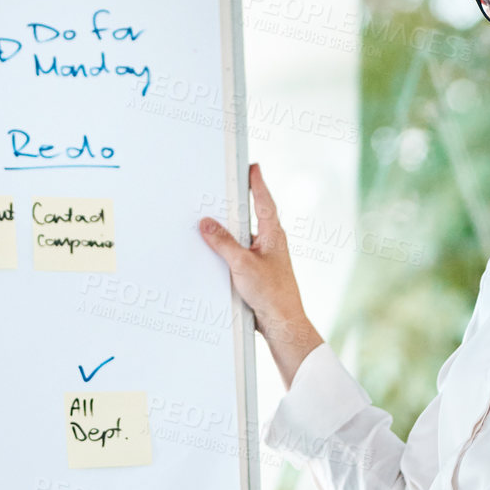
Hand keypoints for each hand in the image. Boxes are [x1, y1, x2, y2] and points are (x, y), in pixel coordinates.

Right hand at [197, 162, 322, 385]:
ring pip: (244, 237)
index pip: (263, 200)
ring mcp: (265, 258)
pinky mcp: (257, 273)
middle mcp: (271, 243)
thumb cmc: (272, 294)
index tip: (252, 166)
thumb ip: (223, 242)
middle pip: (252, 216)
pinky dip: (227, 250)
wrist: (283, 324)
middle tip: (226, 186)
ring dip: (230, 230)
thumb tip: (207, 223)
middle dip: (238, 203)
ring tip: (212, 219)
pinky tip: (214, 254)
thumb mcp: (242, 264)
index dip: (256, 182)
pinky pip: (239, 254)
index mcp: (273, 234)